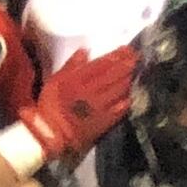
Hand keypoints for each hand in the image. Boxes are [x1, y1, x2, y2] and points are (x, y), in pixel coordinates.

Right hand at [20, 46, 137, 161]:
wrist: (51, 137)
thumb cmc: (49, 108)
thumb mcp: (54, 82)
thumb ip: (70, 66)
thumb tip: (85, 51)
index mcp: (80, 80)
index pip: (103, 64)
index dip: (116, 56)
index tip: (126, 49)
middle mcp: (94, 91)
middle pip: (114, 75)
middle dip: (127, 64)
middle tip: (136, 56)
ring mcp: (101, 107)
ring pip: (119, 90)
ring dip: (128, 79)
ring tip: (134, 71)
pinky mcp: (104, 122)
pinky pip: (119, 109)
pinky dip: (126, 101)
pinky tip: (130, 96)